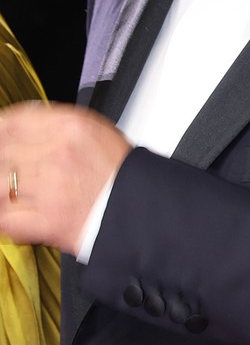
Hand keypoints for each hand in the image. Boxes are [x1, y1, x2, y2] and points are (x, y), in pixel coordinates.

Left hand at [0, 102, 131, 254]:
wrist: (140, 209)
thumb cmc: (119, 172)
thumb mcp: (94, 130)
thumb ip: (55, 124)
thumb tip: (20, 124)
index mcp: (71, 128)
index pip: (14, 123)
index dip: (2, 130)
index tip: (3, 136)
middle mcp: (57, 154)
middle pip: (4, 151)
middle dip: (4, 159)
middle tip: (12, 166)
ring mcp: (49, 189)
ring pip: (0, 182)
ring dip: (4, 186)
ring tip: (15, 189)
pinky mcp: (46, 222)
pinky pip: (5, 216)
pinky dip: (4, 215)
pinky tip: (11, 210)